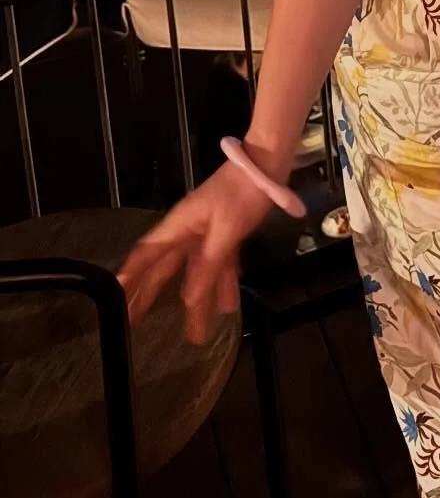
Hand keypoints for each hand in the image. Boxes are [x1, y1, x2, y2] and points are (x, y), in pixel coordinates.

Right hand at [118, 157, 274, 343]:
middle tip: (133, 323)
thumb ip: (208, 265)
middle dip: (150, 295)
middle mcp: (187, 231)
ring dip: (194, 300)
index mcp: (179, 226)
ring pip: (194, 272)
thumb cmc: (241, 193)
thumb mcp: (225, 231)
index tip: (113, 298)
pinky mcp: (225, 233)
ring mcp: (206, 232)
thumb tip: (189, 301)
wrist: (268, 164)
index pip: (146, 254)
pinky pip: (218, 264)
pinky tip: (228, 305)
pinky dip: (221, 283)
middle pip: (164, 268)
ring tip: (192, 333)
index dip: (129, 276)